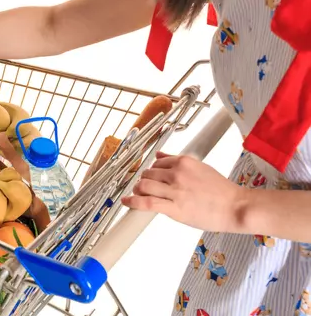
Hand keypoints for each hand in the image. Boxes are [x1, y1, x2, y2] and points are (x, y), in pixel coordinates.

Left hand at [121, 151, 247, 232]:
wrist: (236, 206)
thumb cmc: (222, 191)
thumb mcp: (200, 168)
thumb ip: (177, 161)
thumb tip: (159, 155)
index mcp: (184, 161)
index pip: (157, 162)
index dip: (151, 171)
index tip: (148, 177)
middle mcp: (177, 173)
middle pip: (148, 174)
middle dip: (143, 180)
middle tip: (143, 187)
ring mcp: (175, 190)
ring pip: (144, 185)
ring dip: (137, 190)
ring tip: (138, 194)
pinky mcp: (174, 207)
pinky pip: (146, 202)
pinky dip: (132, 201)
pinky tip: (127, 202)